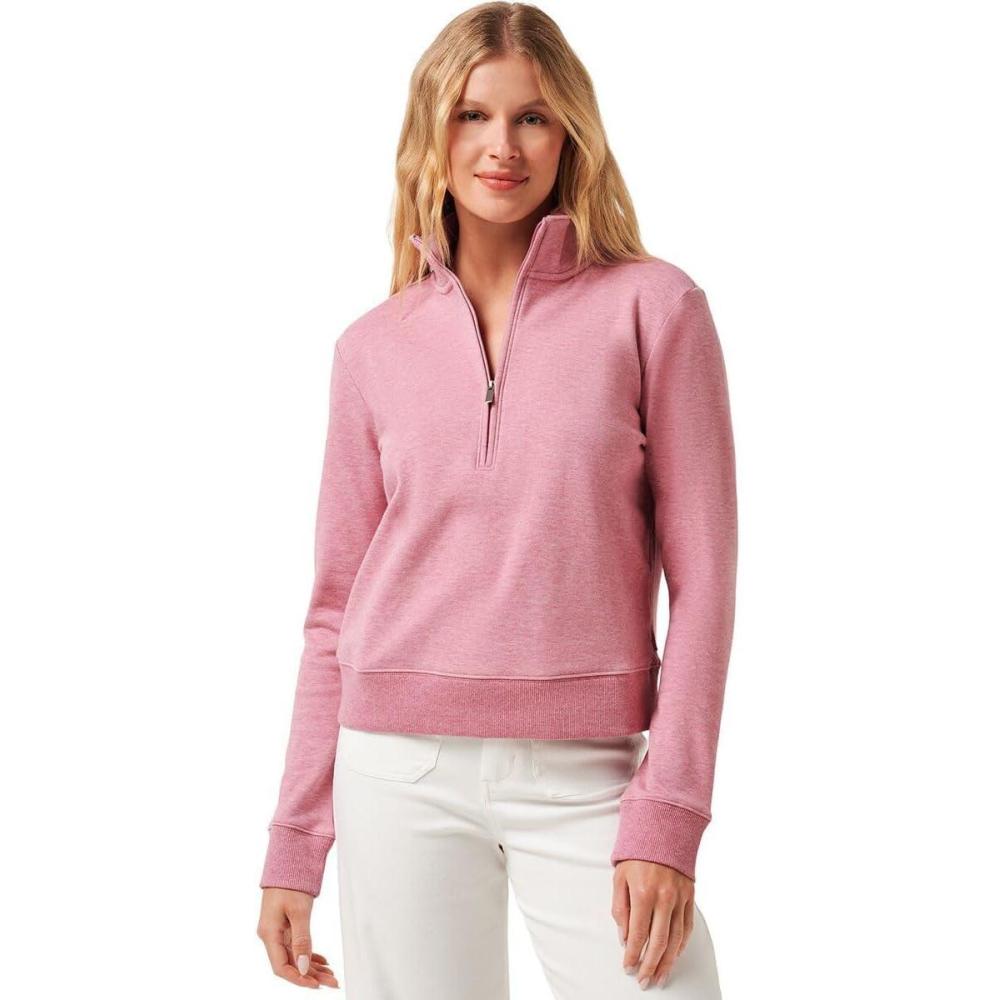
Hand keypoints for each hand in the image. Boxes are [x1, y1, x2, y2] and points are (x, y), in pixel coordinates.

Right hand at [258, 887, 339, 988]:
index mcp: (269, 934)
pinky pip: (296, 946)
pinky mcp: (285, 925)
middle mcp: (271, 935)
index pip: (281, 967)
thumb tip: (304, 968)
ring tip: (331, 974)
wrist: (288, 861)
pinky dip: (309, 954)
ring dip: (312, 966)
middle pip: (290, 963)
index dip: (298, 978)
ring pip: (295, 956)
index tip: (316, 985)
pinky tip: (322, 961)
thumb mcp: (298, 911)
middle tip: (332, 982)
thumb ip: (301, 940)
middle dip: (311, 975)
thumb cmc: (290, 882)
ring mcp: (278, 930)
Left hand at [611, 860, 693, 988]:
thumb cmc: (636, 855)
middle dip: (650, 965)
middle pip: (659, 942)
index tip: (628, 967)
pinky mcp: (690, 897)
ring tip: (659, 977)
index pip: (637, 934)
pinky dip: (681, 945)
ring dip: (668, 962)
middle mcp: (664, 898)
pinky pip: (687, 927)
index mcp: (643, 892)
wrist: (662, 831)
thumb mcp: (619, 878)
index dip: (633, 954)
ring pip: (676, 939)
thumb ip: (620, 910)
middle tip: (644, 980)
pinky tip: (673, 956)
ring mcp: (680, 898)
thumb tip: (624, 938)